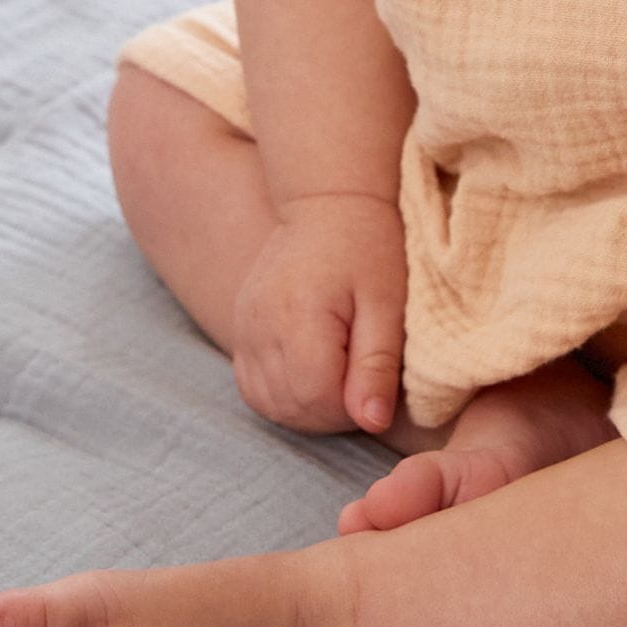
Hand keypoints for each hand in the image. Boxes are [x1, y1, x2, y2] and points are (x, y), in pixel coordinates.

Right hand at [230, 192, 406, 437]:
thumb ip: (377, 365)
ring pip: (268, 402)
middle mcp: (260, 325)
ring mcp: (244, 326)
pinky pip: (252, 386)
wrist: (327, 202)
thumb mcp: (387, 303)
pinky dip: (283, 394)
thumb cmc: (368, 247)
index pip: (316, 398)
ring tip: (340, 376)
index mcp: (299, 316)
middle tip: (362, 380)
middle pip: (291, 406)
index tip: (375, 383)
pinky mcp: (239, 327)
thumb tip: (372, 423)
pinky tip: (311, 374)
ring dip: (307, 407)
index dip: (351, 407)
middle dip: (332, 411)